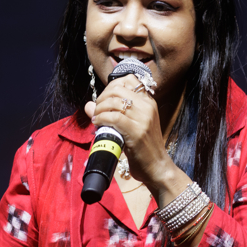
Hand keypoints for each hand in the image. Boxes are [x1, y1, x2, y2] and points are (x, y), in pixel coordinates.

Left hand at [83, 73, 175, 190]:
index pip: (129, 80)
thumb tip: (88, 105)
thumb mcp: (132, 125)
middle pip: (117, 89)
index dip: (110, 86)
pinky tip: (98, 124)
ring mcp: (143, 118)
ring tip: (96, 118)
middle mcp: (147, 106)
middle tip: (96, 110)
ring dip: (99, 109)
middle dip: (101, 98)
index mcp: (148, 102)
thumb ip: (113, 112)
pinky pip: (113, 118)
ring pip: (114, 102)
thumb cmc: (143, 147)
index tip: (104, 99)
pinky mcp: (137, 131)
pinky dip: (101, 119)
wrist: (157, 167)